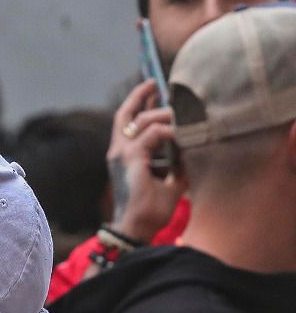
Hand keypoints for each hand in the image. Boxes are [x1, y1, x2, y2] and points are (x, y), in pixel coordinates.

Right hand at [106, 79, 184, 241]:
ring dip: (164, 114)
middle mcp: (117, 152)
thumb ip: (177, 164)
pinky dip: (169, 131)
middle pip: (125, 114)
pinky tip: (183, 133)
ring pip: (141, 121)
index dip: (139, 105)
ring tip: (182, 113)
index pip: (127, 122)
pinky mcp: (131, 161)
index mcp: (122, 157)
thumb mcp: (169, 181)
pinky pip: (151, 135)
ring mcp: (122, 156)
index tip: (153, 92)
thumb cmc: (150, 211)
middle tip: (155, 83)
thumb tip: (194, 149)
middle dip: (140, 95)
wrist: (135, 229)